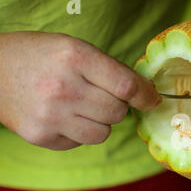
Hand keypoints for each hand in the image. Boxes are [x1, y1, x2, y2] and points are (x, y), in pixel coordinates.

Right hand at [0, 31, 160, 149]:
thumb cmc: (38, 56)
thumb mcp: (73, 47)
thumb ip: (109, 69)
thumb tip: (146, 93)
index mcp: (75, 58)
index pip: (125, 86)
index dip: (145, 96)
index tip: (152, 100)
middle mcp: (63, 88)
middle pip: (117, 112)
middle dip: (116, 106)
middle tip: (100, 96)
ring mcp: (51, 115)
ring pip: (103, 133)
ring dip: (100, 123)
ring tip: (82, 108)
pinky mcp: (41, 136)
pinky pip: (81, 143)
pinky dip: (79, 133)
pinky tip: (63, 116)